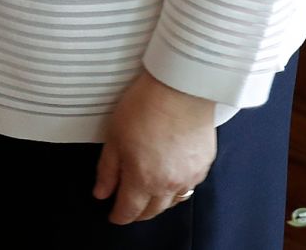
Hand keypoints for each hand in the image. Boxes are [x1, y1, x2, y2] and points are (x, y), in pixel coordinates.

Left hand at [93, 70, 216, 223]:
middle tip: (128, 209)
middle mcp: (168, 185)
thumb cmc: (144, 107)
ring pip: (172, 202)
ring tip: (148, 196)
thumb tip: (101, 193)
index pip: (129, 210)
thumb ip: (107, 170)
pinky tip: (169, 179)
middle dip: (138, 213)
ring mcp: (189, 177)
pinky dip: (177, 189)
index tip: (112, 216)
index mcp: (143, 180)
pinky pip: (189, 186)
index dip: (119, 216)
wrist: (180, 89)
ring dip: (158, 203)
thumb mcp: (114, 137)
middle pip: (152, 211)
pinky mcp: (204, 165)